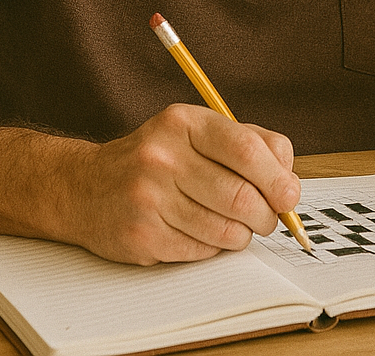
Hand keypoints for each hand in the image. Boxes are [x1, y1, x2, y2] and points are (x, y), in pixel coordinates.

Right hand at [73, 104, 300, 263]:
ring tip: (236, 225)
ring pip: (225, 230)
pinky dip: (214, 248)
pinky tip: (202, 232)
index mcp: (184, 123)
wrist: (85, 187)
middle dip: (266, 214)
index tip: (289, 195)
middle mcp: (163, 157)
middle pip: (241, 196)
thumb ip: (250, 142)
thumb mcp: (198, 130)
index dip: (278, 178)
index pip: (246, 151)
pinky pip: (201, 251)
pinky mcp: (142, 236)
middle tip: (268, 217)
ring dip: (242, 234)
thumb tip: (289, 178)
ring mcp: (149, 198)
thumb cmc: (156, 158)